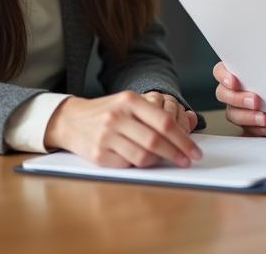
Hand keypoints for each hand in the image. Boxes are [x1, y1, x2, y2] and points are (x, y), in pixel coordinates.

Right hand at [44, 90, 202, 167]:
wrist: (70, 120)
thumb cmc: (107, 112)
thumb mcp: (129, 103)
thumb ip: (157, 112)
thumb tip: (192, 120)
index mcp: (129, 100)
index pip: (164, 122)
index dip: (183, 139)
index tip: (195, 151)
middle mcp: (117, 117)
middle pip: (156, 140)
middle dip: (177, 153)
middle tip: (188, 160)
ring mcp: (106, 136)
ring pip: (143, 155)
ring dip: (160, 161)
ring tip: (167, 160)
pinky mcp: (98, 154)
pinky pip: (127, 164)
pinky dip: (140, 165)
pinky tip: (144, 161)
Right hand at [213, 61, 265, 135]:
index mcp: (235, 73)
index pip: (219, 71)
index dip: (223, 76)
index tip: (233, 82)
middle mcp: (232, 91)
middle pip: (223, 94)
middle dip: (238, 99)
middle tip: (255, 100)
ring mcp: (237, 108)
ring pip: (233, 114)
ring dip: (248, 117)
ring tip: (264, 118)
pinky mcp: (247, 124)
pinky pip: (247, 129)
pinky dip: (258, 129)